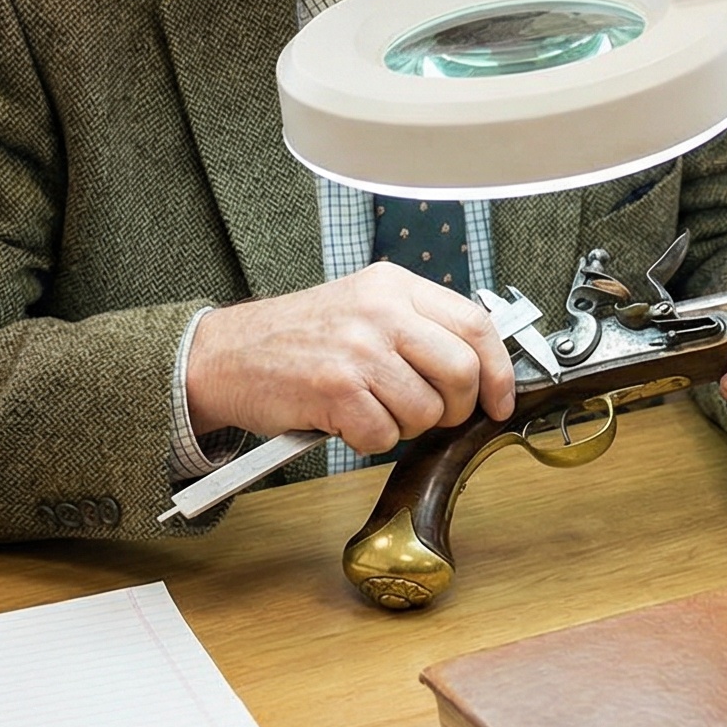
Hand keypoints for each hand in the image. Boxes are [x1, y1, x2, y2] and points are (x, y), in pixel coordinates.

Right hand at [187, 263, 516, 453]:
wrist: (227, 354)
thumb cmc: (298, 339)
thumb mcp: (363, 307)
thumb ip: (418, 326)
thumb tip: (480, 369)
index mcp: (393, 285)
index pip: (475, 324)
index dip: (499, 371)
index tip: (499, 401)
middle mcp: (380, 311)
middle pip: (461, 371)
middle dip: (454, 408)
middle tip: (430, 415)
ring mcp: (358, 349)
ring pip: (426, 411)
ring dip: (406, 428)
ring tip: (373, 411)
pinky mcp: (335, 388)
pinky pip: (384, 435)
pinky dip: (369, 441)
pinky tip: (345, 421)